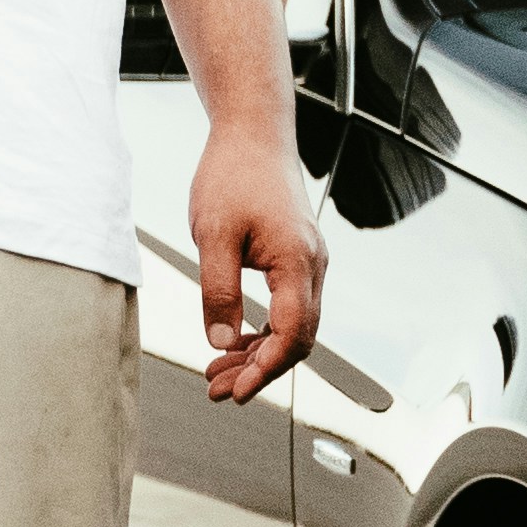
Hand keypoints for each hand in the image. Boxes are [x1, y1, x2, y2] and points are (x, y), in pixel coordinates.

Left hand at [192, 118, 324, 399]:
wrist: (254, 134)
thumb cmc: (233, 175)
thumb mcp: (213, 235)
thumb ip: (219, 292)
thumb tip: (221, 343)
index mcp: (297, 261)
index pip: (292, 333)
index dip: (265, 368)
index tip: (236, 391)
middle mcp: (313, 265)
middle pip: (297, 337)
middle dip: (259, 369)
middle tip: (217, 390)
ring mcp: (309, 261)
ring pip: (293, 325)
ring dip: (258, 353)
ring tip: (217, 372)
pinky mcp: (297, 257)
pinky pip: (288, 306)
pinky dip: (263, 330)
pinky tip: (233, 341)